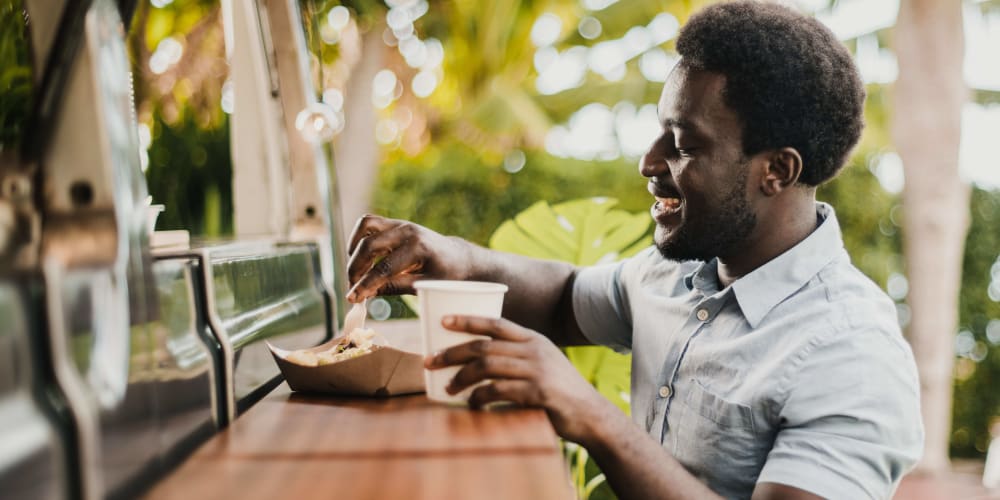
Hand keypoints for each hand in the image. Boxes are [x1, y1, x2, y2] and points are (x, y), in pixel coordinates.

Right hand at [346, 214, 473, 301]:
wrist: (459, 257)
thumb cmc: (447, 275)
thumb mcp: (425, 285)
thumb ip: (395, 287)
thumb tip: (365, 293)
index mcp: (418, 247)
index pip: (384, 267)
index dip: (365, 284)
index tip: (352, 298)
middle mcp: (407, 231)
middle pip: (369, 245)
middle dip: (356, 269)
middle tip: (353, 288)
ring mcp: (400, 223)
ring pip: (364, 227)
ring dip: (354, 250)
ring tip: (355, 272)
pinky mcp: (394, 223)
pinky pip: (368, 224)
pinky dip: (358, 238)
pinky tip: (359, 258)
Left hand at [425, 315, 606, 444]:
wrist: (590, 415)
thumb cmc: (560, 391)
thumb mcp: (543, 363)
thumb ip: (518, 356)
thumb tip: (479, 358)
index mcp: (533, 339)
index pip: (496, 323)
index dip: (468, 320)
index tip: (443, 321)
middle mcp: (534, 350)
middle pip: (484, 345)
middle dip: (452, 352)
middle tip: (430, 361)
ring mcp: (536, 370)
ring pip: (486, 366)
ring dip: (461, 377)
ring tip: (446, 387)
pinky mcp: (537, 392)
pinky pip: (498, 391)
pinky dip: (479, 397)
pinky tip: (471, 403)